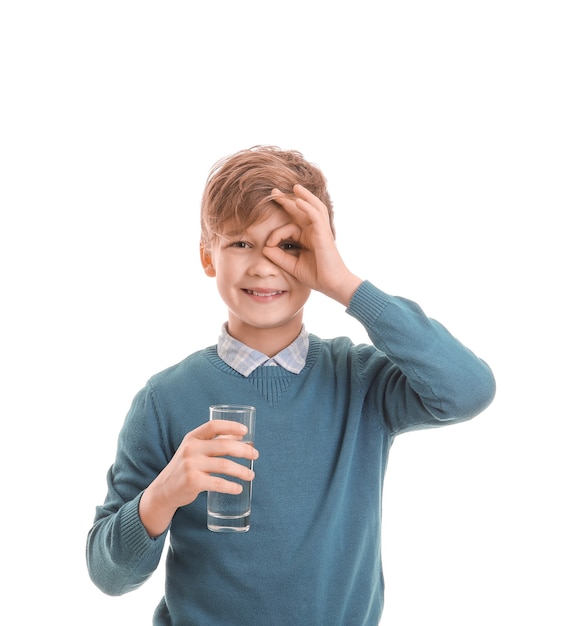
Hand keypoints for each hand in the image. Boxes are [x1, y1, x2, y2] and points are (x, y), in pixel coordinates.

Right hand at [139, 420, 258, 536]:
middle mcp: (191, 448)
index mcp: (192, 437)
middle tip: (255, 455)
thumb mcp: (196, 450)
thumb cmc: (186, 467)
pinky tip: (238, 488)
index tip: (246, 431)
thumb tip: (241, 435)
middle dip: (244, 450)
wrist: (164, 490)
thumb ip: (215, 442)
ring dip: (241, 470)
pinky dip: (230, 486)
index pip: (213, 426)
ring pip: (224, 465)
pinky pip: (217, 482)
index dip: (230, 426)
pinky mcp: (192, 481)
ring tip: (251, 475)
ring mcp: (191, 465)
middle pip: (223, 445)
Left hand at [264, 184, 361, 305]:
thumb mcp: (291, 265)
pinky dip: (307, 207)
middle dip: (287, 200)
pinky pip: (316, 216)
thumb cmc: (316, 275)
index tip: (268, 244)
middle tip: (274, 191)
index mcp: (306, 237)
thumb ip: (278, 256)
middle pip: (301, 210)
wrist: (332, 284)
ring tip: (294, 187)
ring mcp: (320, 230)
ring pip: (313, 207)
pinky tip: (298, 201)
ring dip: (304, 196)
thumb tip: (265, 247)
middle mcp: (313, 230)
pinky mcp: (324, 233)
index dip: (275, 233)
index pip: (289, 226)